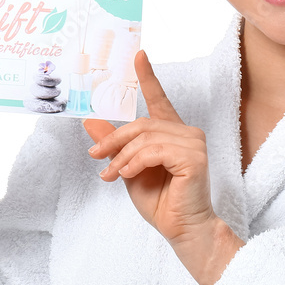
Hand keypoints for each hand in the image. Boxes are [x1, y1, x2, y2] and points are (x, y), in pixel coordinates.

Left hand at [83, 50, 215, 245]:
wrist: (181, 229)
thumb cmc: (161, 202)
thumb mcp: (127, 169)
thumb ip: (114, 145)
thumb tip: (90, 122)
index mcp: (172, 133)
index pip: (159, 99)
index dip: (148, 77)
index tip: (138, 55)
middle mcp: (186, 133)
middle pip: (141, 123)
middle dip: (114, 140)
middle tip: (95, 156)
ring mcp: (194, 144)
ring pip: (145, 138)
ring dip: (121, 157)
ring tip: (111, 175)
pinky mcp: (195, 157)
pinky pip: (154, 151)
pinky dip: (134, 163)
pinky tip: (128, 176)